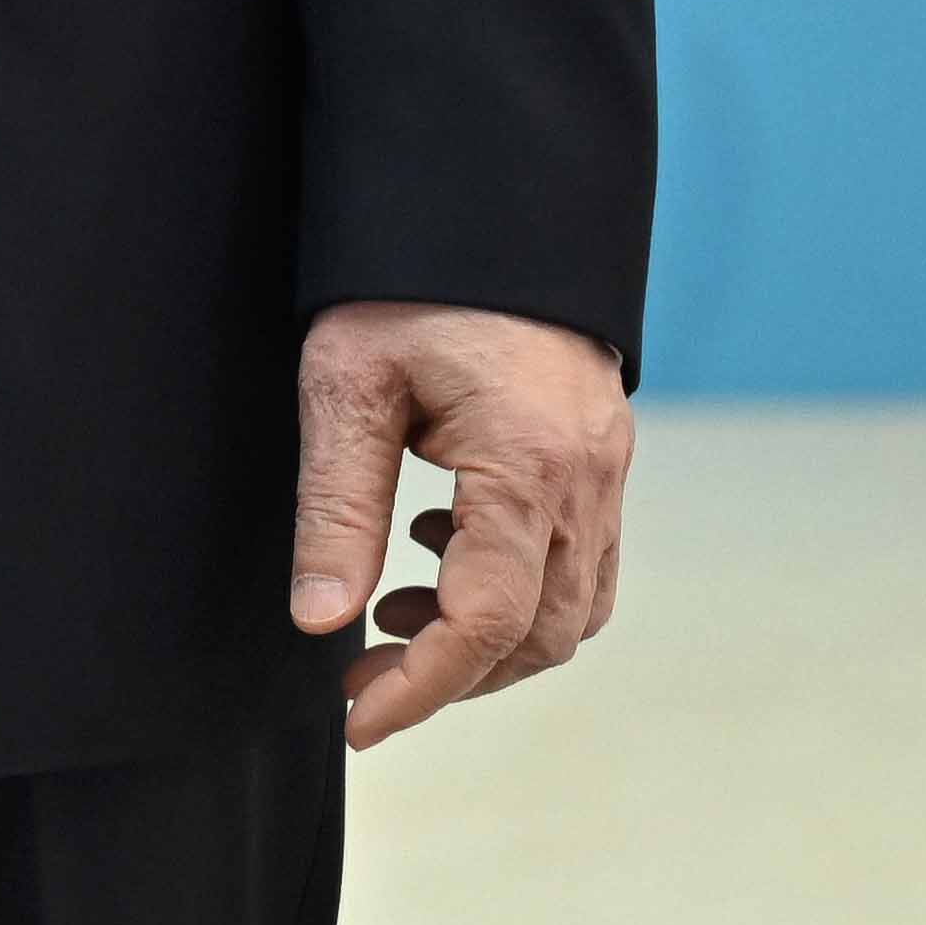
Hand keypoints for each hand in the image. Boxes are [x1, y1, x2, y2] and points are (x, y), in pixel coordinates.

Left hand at [290, 300, 631, 750]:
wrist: (486, 204)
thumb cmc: (406, 284)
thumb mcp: (346, 383)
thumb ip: (336, 505)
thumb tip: (319, 620)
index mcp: (528, 465)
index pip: (485, 622)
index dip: (420, 687)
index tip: (354, 720)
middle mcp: (587, 481)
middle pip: (539, 634)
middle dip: (450, 674)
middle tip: (357, 677)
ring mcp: (606, 472)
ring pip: (571, 611)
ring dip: (488, 640)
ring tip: (392, 617)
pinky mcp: (602, 458)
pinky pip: (583, 565)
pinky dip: (519, 591)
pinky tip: (438, 554)